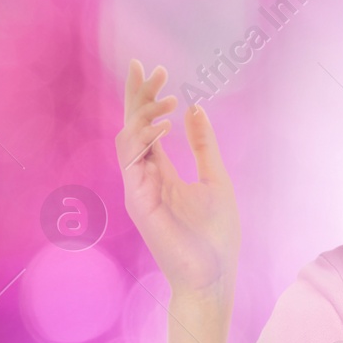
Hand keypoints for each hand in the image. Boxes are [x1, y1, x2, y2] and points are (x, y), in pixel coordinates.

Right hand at [114, 60, 241, 300]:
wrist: (212, 275)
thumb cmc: (216, 235)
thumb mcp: (216, 180)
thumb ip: (203, 146)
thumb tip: (196, 107)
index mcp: (160, 171)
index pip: (146, 126)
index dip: (146, 97)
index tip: (154, 68)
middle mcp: (143, 177)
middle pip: (131, 126)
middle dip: (136, 96)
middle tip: (145, 66)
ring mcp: (137, 189)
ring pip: (127, 139)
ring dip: (143, 114)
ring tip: (167, 96)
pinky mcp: (138, 201)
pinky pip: (132, 161)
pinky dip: (145, 139)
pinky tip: (164, 124)